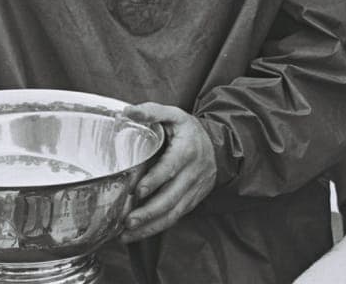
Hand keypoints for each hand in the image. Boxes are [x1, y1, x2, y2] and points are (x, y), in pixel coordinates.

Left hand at [120, 103, 216, 242]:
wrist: (219, 148)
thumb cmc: (190, 132)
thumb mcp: (175, 115)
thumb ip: (153, 112)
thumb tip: (128, 112)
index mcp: (186, 151)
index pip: (170, 168)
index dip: (154, 181)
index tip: (137, 190)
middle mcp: (192, 174)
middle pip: (171, 197)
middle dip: (149, 211)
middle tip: (128, 220)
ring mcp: (193, 190)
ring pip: (173, 213)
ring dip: (150, 226)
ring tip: (127, 234)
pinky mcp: (192, 201)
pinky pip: (175, 218)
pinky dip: (156, 228)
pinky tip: (137, 234)